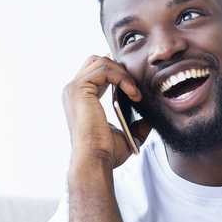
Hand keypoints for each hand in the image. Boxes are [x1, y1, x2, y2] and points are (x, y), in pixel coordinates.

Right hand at [62, 55, 151, 170]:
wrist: (95, 160)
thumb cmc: (104, 153)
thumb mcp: (124, 136)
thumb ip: (134, 126)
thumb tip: (148, 120)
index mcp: (80, 99)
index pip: (97, 72)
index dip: (117, 75)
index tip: (134, 92)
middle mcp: (73, 91)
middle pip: (96, 60)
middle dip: (119, 69)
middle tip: (134, 88)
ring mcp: (74, 88)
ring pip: (102, 62)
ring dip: (123, 74)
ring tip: (135, 93)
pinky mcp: (80, 89)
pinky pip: (104, 69)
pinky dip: (122, 78)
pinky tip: (133, 94)